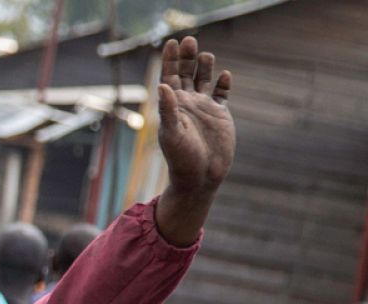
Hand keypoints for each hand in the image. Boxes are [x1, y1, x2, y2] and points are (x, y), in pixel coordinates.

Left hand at [154, 36, 234, 245]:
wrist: (200, 178)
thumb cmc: (181, 159)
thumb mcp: (172, 133)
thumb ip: (168, 109)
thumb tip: (162, 85)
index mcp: (172, 106)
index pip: (169, 77)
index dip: (170, 60)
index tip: (172, 42)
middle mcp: (187, 104)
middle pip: (185, 74)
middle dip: (186, 58)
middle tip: (189, 40)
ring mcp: (203, 108)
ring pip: (203, 80)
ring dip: (204, 67)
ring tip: (205, 54)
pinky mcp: (220, 115)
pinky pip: (221, 95)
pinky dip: (223, 84)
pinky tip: (225, 75)